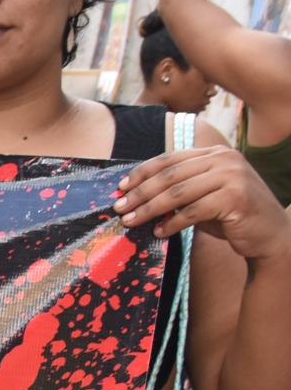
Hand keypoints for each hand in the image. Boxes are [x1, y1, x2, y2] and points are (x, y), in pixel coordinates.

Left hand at [117, 144, 290, 262]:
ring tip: (131, 221)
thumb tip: (134, 194)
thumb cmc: (231, 216)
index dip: (142, 173)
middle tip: (119, 208)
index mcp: (215, 153)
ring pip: (177, 193)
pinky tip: (159, 232)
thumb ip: (179, 189)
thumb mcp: (203, 196)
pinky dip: (172, 224)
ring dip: (149, 209)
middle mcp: (224, 159)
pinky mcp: (235, 198)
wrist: (271, 235)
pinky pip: (192, 212)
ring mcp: (232, 177)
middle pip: (169, 176)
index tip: (121, 187)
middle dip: (140, 193)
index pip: (170, 159)